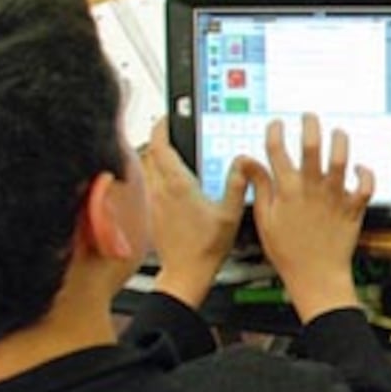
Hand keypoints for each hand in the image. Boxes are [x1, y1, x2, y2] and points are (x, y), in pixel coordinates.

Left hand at [144, 119, 248, 307]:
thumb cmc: (207, 247)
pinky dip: (156, 175)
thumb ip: (238, 183)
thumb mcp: (231, 213)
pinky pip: (149, 185)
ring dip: (156, 156)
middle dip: (159, 139)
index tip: (168, 118)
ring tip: (172, 152)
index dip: (161, 128)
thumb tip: (243, 161)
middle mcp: (161, 191)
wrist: (186, 273)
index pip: (160, 147)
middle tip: (172, 131)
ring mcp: (154, 202)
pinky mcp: (152, 213)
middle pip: (149, 154)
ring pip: (147, 169)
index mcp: (178, 186)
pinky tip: (172, 181)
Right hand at [242, 114, 374, 322]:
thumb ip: (260, 187)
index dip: (275, 132)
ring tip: (338, 132)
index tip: (276, 124)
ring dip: (340, 141)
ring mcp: (334, 197)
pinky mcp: (353, 207)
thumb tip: (247, 161)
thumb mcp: (265, 220)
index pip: (277, 151)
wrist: (315, 276)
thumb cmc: (288, 251)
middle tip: (309, 117)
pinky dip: (365, 173)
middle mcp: (312, 189)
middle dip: (310, 125)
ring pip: (341, 159)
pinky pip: (365, 184)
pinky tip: (359, 168)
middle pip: (311, 145)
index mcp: (287, 190)